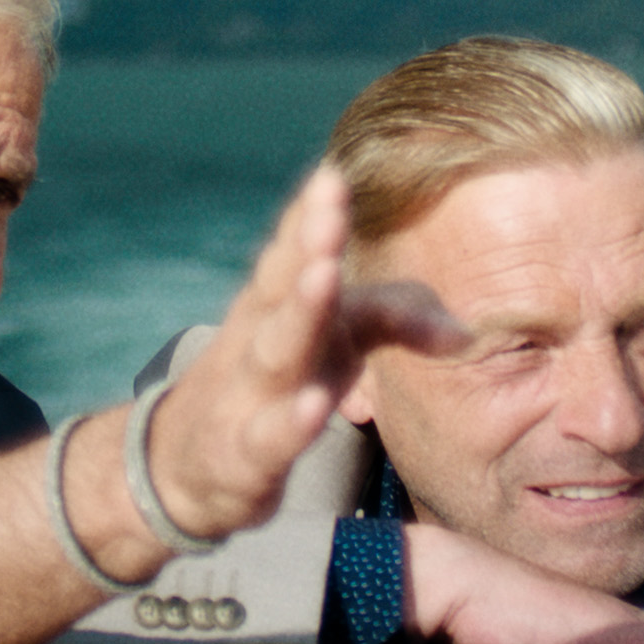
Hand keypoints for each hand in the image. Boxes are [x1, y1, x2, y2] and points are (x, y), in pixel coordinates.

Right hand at [146, 167, 465, 539]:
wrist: (180, 466)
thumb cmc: (271, 389)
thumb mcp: (328, 348)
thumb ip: (389, 322)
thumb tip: (463, 329)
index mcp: (278, 304)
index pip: (293, 249)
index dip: (311, 214)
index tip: (333, 177)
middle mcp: (258, 338)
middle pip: (282, 286)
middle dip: (307, 244)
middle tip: (330, 208)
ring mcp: (246, 395)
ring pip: (275, 349)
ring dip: (300, 310)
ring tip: (325, 273)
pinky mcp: (242, 456)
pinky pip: (269, 438)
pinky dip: (290, 422)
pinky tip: (314, 405)